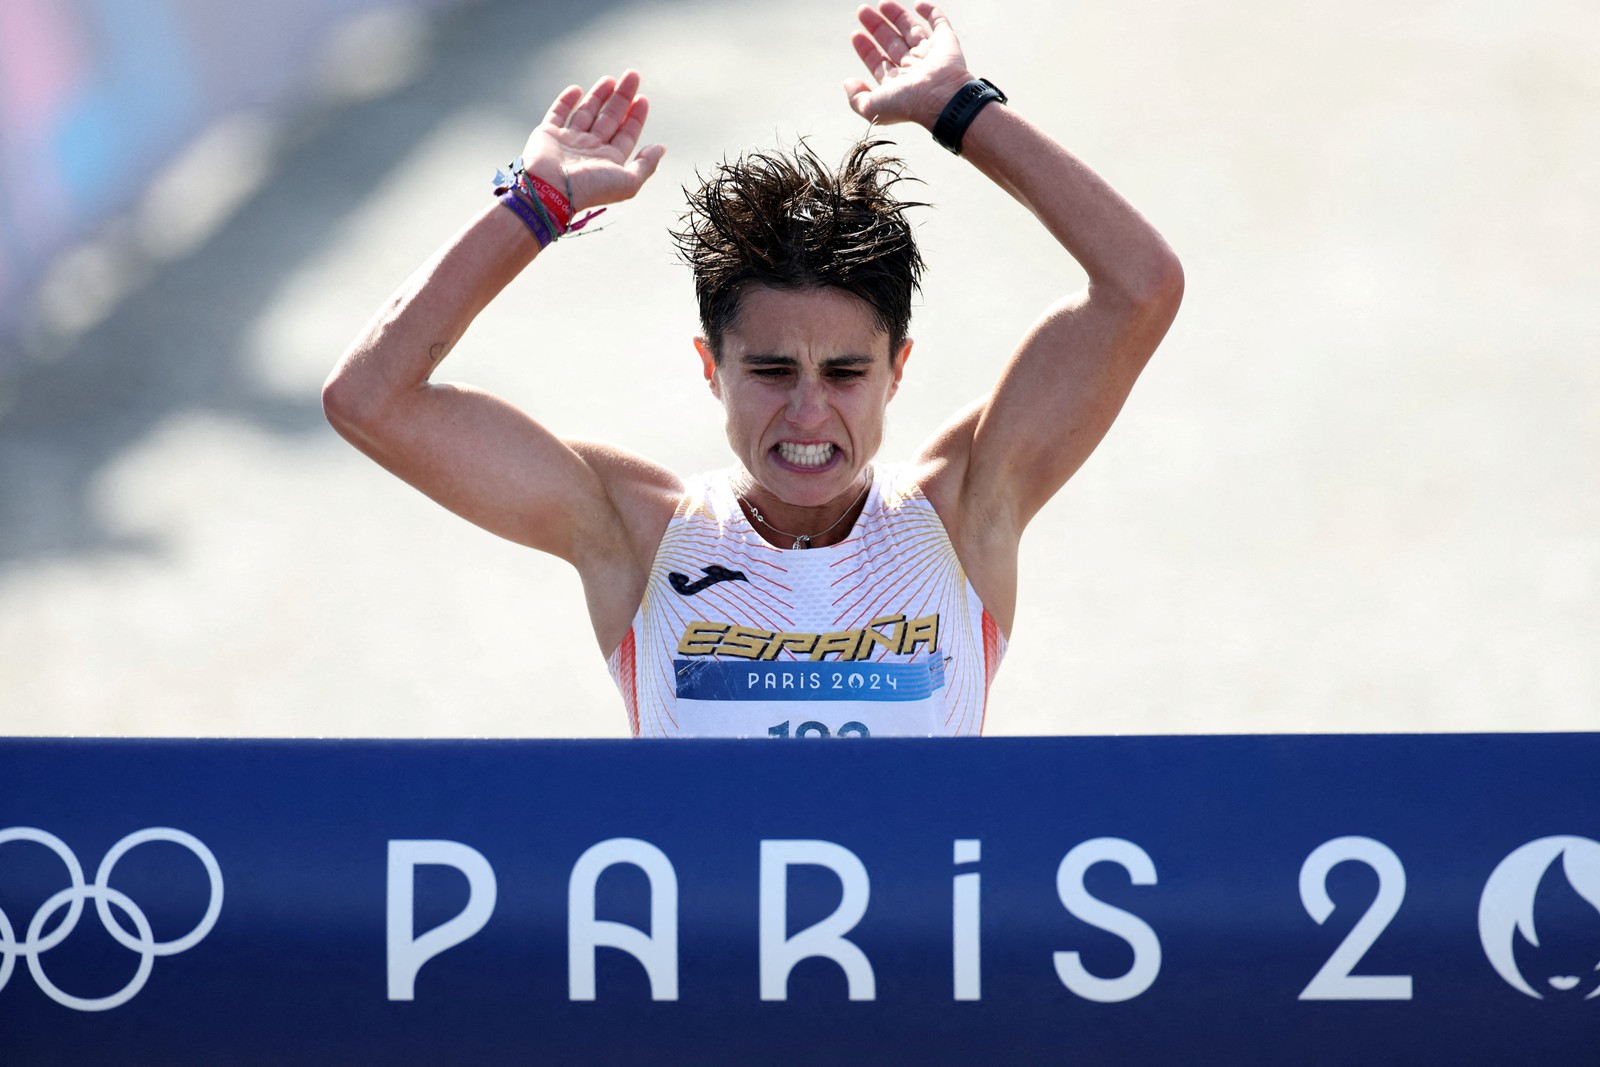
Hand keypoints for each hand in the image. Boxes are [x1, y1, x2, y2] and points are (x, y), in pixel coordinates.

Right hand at [520, 71, 665, 210]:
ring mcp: (568, 141)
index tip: (643, 99)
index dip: (635, 116)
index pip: (626, 134)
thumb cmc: (590, 188)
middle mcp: (590, 150)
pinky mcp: (547, 134)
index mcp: (608, 161)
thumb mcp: (628, 182)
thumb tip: (661, 148)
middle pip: (609, 118)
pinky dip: (566, 101)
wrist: (550, 190)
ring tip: (610, 79)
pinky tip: (576, 89)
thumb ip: (646, 165)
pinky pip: (558, 113)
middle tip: (632, 76)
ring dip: (598, 95)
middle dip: (622, 97)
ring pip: (586, 113)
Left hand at [844, 2, 973, 127]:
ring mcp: (930, 55)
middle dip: (877, 27)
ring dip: (897, 16)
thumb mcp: (872, 108)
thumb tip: (848, 83)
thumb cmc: (908, 105)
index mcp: (898, 84)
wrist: (941, 98)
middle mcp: (914, 69)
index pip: (879, 62)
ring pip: (911, 30)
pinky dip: (931, 11)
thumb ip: (856, 98)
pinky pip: (940, 23)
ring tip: (882, 3)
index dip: (866, 49)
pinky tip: (918, 3)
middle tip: (862, 11)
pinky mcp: (947, 42)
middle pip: (892, 43)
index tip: (855, 35)